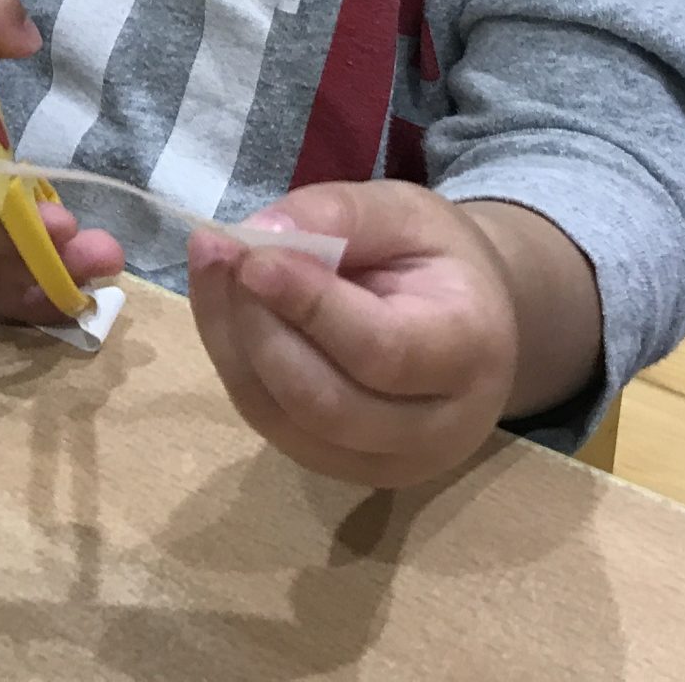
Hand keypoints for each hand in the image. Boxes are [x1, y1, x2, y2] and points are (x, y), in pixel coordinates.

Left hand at [188, 183, 595, 487]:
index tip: (253, 255)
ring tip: (212, 266)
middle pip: (326, 402)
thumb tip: (264, 231)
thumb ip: (342, 215)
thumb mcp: (406, 212)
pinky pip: (270, 422)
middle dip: (259, 326)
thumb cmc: (438, 261)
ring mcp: (387, 464)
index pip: (382, 350)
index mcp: (471, 352)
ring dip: (232, 341)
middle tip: (220, 252)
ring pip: (285, 419)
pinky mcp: (341, 472)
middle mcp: (438, 429)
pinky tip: (222, 305)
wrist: (472, 325)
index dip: (310, 306)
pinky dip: (234, 361)